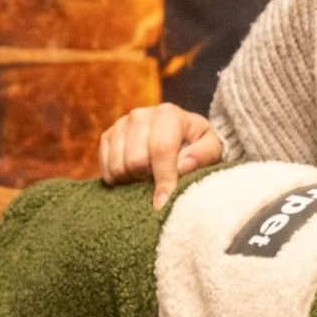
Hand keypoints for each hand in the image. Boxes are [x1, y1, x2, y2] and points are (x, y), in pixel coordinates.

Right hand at [98, 104, 223, 209]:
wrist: (179, 133)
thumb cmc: (197, 144)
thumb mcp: (211, 148)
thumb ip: (203, 155)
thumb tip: (182, 165)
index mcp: (169, 114)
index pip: (161, 150)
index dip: (163, 178)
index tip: (162, 202)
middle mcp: (141, 115)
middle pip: (136, 160)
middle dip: (148, 178)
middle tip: (158, 179)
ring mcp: (121, 124)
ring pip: (118, 166)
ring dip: (133, 179)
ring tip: (148, 175)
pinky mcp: (107, 136)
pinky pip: (105, 167)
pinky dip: (118, 178)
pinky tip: (133, 174)